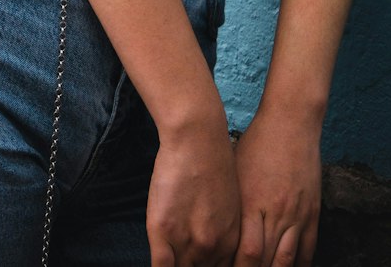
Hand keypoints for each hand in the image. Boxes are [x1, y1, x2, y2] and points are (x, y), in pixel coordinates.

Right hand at [147, 127, 240, 265]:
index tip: (198, 262)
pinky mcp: (163, 231)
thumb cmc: (214, 162)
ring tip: (172, 253)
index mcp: (231, 243)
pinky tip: (159, 263)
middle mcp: (211, 248)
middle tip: (186, 259)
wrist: (198, 137)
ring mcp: (188, 241)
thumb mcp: (229, 204)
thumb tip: (209, 248)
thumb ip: (221, 232)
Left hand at [231, 110, 321, 266]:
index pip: (245, 253)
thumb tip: (217, 229)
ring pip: (286, 261)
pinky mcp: (312, 212)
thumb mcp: (234, 170)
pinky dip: (299, 266)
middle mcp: (274, 213)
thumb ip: (230, 204)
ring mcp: (296, 214)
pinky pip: (307, 250)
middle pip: (265, 262)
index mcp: (251, 203)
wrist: (291, 121)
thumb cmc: (257, 143)